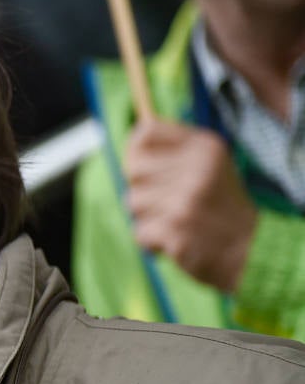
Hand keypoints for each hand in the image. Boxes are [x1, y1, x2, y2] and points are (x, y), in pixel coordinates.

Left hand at [125, 119, 257, 293]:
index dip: (135, 153)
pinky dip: (151, 242)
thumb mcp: (209, 164)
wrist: (251, 249)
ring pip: (133, 202)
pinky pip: (140, 232)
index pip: (145, 135)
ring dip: (147, 217)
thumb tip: (138, 133)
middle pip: (134, 171)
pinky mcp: (176, 230)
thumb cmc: (220, 206)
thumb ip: (174, 148)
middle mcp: (197, 169)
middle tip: (166, 204)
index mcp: (204, 147)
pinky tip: (173, 242)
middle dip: (142, 189)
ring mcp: (186, 200)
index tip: (145, 169)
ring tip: (175, 223)